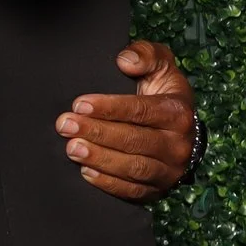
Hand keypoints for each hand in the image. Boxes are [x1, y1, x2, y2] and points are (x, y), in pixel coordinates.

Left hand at [56, 40, 196, 201]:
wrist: (179, 128)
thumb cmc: (161, 91)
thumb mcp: (160, 64)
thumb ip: (145, 54)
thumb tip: (124, 62)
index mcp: (177, 112)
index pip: (141, 111)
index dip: (109, 108)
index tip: (79, 104)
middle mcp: (178, 144)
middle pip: (135, 140)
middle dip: (97, 133)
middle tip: (66, 126)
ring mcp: (169, 170)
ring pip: (134, 168)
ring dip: (100, 159)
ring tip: (72, 148)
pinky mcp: (157, 189)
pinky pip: (133, 191)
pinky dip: (108, 183)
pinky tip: (85, 172)